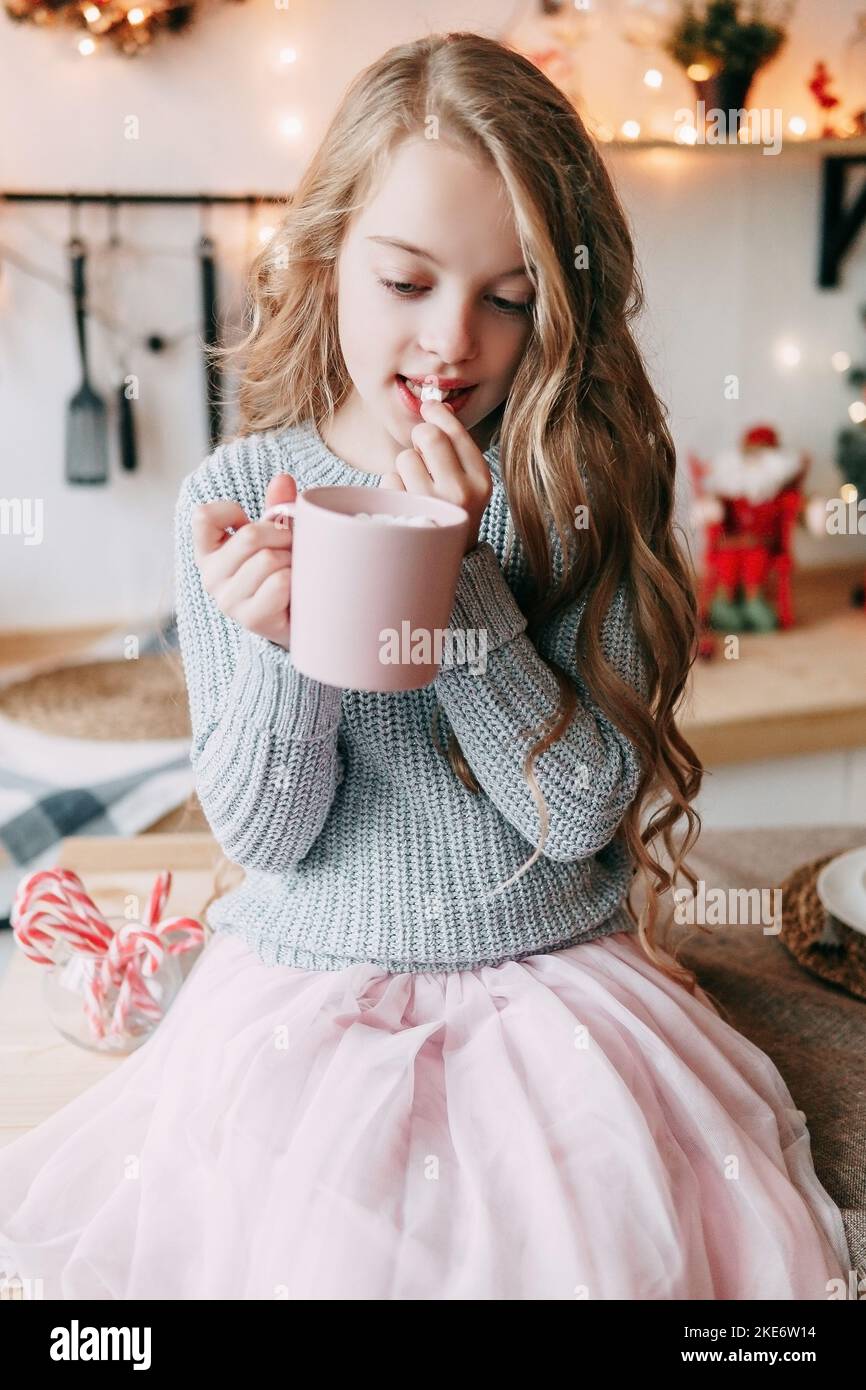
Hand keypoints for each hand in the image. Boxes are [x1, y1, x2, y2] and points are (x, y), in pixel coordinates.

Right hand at [191, 472, 296, 650]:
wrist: (300, 624)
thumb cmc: (282, 575)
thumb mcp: (275, 539)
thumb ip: (276, 508)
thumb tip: (283, 479)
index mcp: (209, 553)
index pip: (202, 516)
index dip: (232, 511)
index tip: (249, 522)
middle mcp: (211, 577)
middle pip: (250, 536)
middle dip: (282, 536)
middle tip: (293, 547)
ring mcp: (229, 601)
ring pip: (269, 559)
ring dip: (293, 560)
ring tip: (296, 569)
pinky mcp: (252, 618)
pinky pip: (280, 583)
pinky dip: (296, 580)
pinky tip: (297, 588)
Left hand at [379, 398, 492, 553]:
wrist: (450, 556)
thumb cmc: (455, 508)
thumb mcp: (470, 479)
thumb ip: (456, 445)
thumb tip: (433, 403)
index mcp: (480, 480)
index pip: (455, 431)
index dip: (437, 412)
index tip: (429, 408)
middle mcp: (460, 493)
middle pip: (427, 435)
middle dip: (420, 436)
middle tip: (422, 449)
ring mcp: (431, 505)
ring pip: (404, 457)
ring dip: (406, 466)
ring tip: (417, 483)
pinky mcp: (405, 515)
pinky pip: (389, 479)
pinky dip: (393, 486)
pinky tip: (406, 500)